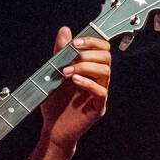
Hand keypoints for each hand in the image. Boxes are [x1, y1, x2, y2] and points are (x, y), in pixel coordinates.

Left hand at [40, 27, 110, 153]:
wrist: (53, 129)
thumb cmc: (54, 103)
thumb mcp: (53, 74)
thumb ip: (60, 53)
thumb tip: (65, 30)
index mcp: (90, 70)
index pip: (102, 48)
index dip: (92, 41)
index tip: (76, 42)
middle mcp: (99, 80)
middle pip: (107, 57)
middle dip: (88, 53)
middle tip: (70, 57)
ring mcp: (100, 94)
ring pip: (106, 71)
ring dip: (85, 67)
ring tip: (67, 72)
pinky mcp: (98, 108)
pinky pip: (101, 92)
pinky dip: (88, 83)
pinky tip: (74, 81)